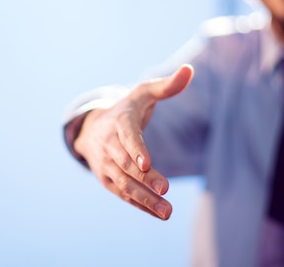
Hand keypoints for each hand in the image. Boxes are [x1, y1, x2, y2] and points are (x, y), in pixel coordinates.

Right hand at [73, 64, 193, 219]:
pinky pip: (123, 195)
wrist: (93, 128)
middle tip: (166, 191)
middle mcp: (108, 144)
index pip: (127, 135)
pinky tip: (159, 213)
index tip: (146, 163)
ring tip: (167, 211)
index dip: (136, 149)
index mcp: (118, 120)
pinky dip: (140, 204)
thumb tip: (190, 70)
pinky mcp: (107, 179)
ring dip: (145, 198)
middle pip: (126, 164)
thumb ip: (167, 85)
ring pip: (124, 183)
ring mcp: (105, 164)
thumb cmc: (127, 108)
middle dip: (145, 178)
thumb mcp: (144, 93)